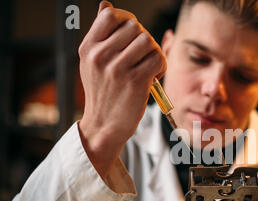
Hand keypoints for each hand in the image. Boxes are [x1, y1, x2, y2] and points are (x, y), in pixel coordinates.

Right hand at [78, 1, 165, 177]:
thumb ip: (101, 35)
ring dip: (154, 54)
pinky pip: (158, 59)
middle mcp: (100, 56)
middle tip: (141, 58)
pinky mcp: (136, 82)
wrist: (104, 126)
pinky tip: (153, 77)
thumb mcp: (93, 63)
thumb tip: (106, 4)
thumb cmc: (103, 94)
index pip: (110, 15)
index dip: (127, 20)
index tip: (132, 34)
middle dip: (144, 41)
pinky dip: (161, 66)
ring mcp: (117, 69)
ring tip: (148, 68)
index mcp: (88, 48)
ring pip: (148, 42)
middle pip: (135, 28)